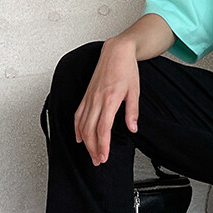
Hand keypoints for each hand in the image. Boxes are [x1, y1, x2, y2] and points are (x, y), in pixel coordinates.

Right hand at [74, 38, 140, 165]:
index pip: (103, 128)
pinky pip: (78, 114)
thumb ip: (132, 111)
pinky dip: (77, 128)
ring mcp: (89, 97)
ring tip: (90, 153)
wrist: (116, 52)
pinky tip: (79, 137)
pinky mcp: (86, 95)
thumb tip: (133, 129)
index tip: (104, 156)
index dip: (102, 145)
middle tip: (98, 161)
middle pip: (90, 130)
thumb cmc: (126, 69)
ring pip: (82, 124)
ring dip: (85, 142)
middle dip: (93, 148)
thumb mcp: (135, 91)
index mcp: (109, 99)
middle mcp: (96, 100)